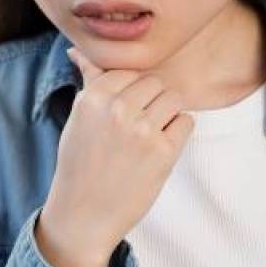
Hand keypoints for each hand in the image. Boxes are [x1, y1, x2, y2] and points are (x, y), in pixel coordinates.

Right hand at [33, 47, 193, 266]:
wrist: (83, 215)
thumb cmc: (79, 166)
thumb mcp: (77, 120)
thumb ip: (89, 83)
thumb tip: (80, 50)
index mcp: (93, 98)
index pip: (129, 70)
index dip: (132, 89)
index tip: (125, 110)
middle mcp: (118, 109)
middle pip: (155, 81)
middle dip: (151, 99)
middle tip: (139, 125)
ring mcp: (142, 131)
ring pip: (173, 98)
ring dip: (167, 113)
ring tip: (150, 135)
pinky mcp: (164, 152)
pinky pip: (187, 121)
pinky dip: (178, 132)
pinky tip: (159, 148)